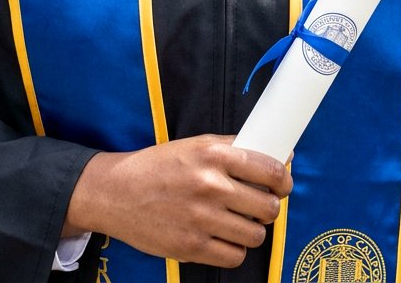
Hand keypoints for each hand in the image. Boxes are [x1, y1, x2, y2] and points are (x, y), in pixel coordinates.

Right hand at [64, 135, 291, 267]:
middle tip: (261, 205)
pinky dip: (234, 249)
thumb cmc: (158, 166)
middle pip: (268, 206)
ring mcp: (201, 219)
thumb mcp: (193, 145)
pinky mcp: (192, 248)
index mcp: (212, 155)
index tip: (283, 183)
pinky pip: (235, 256)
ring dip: (252, 229)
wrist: (116, 193)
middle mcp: (210, 186)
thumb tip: (275, 156)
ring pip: (255, 234)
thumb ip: (231, 149)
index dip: (283, 179)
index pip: (269, 170)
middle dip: (270, 207)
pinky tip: (224, 237)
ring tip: (240, 221)